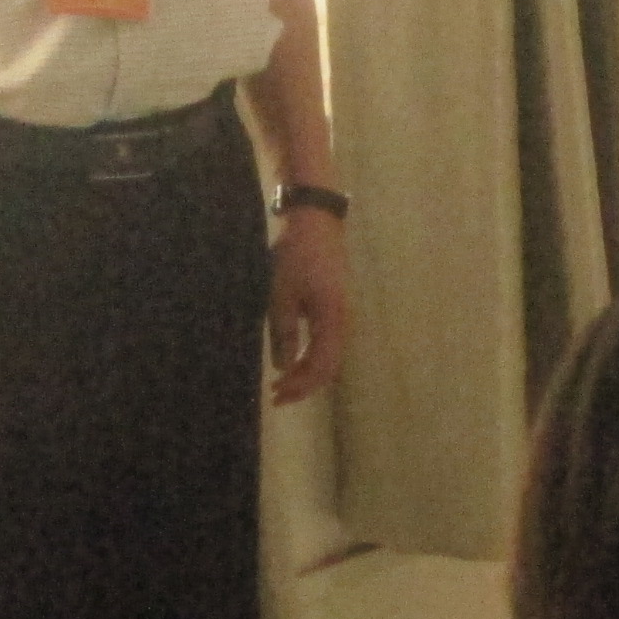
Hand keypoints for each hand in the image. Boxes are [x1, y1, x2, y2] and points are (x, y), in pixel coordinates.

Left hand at [267, 209, 350, 404]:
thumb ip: (283, 333)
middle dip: (304, 385)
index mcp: (331, 320)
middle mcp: (342, 321)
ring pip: (329, 355)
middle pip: (328, 366)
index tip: (276, 395)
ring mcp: (341, 314)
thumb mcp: (280, 295)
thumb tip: (284, 366)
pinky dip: (311, 356)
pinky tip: (294, 358)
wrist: (316, 222)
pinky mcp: (335, 307)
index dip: (300, 386)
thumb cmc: (295, 256)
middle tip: (277, 396)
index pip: (320, 366)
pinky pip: (327, 342)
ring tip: (283, 382)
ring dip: (307, 372)